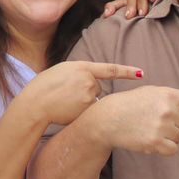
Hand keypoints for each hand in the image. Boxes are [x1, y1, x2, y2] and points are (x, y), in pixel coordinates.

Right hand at [27, 61, 143, 125]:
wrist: (36, 103)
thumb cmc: (44, 86)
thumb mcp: (62, 70)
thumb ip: (80, 73)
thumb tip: (93, 79)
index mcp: (83, 67)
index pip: (111, 69)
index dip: (128, 71)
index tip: (142, 73)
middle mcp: (89, 81)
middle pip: (97, 87)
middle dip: (86, 91)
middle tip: (67, 93)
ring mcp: (89, 96)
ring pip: (92, 100)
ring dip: (83, 102)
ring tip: (64, 101)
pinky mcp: (87, 110)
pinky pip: (89, 111)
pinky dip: (80, 112)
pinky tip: (66, 110)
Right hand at [90, 85, 178, 155]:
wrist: (107, 118)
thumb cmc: (132, 105)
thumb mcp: (153, 96)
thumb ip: (178, 103)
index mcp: (169, 94)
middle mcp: (168, 109)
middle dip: (177, 124)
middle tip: (156, 119)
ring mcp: (162, 126)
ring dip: (170, 135)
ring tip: (150, 127)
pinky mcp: (156, 142)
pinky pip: (173, 149)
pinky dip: (165, 147)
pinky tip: (151, 139)